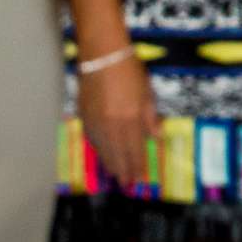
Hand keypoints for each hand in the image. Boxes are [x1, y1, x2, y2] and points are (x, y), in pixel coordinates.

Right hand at [79, 54, 156, 187]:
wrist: (102, 58)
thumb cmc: (130, 72)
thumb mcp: (147, 94)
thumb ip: (150, 118)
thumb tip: (156, 137)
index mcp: (130, 119)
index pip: (135, 149)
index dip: (138, 165)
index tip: (141, 178)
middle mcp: (111, 125)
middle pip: (118, 154)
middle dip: (124, 170)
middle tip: (128, 183)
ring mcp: (96, 122)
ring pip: (104, 150)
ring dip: (111, 164)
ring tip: (117, 174)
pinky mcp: (85, 117)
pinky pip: (93, 140)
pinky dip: (100, 151)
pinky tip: (104, 155)